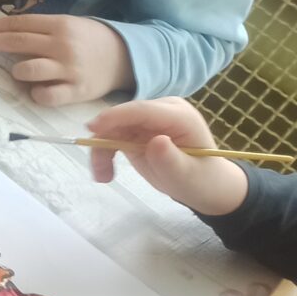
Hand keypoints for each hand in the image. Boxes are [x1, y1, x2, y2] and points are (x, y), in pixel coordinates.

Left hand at [0, 14, 131, 105]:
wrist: (127, 57)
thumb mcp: (68, 26)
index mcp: (60, 25)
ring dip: (16, 71)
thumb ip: (40, 30)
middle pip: (17, 43)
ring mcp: (69, 69)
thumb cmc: (89, 41)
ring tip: (20, 72)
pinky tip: (37, 90)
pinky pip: (45, 96)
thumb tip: (1, 33)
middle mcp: (62, 45)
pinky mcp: (76, 91)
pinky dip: (36, 94)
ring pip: (27, 70)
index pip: (19, 24)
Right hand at [84, 97, 249, 215]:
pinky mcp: (138, 129)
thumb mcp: (187, 175)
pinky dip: (105, 153)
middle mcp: (162, 111)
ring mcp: (149, 119)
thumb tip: (156, 141)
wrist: (204, 185)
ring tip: (103, 177)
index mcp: (179, 116)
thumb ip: (171, 159)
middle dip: (104, 140)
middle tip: (99, 172)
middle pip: (123, 118)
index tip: (92, 128)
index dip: (116, 116)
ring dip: (102, 151)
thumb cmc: (200, 180)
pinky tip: (106, 172)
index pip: (142, 110)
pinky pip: (113, 136)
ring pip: (113, 127)